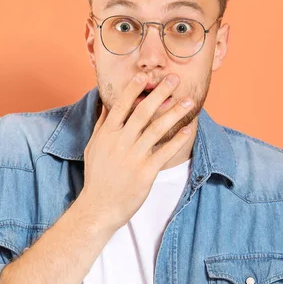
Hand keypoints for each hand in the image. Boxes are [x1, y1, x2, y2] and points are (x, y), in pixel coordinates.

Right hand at [75, 72, 194, 231]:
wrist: (99, 207)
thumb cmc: (97, 176)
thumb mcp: (94, 147)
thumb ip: (102, 124)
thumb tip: (106, 103)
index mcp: (108, 134)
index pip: (122, 105)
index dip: (134, 89)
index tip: (145, 76)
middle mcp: (121, 141)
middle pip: (143, 112)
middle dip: (160, 93)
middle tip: (174, 79)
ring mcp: (134, 156)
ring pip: (157, 129)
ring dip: (174, 113)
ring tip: (188, 101)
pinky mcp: (145, 172)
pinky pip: (165, 152)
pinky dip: (177, 140)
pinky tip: (188, 130)